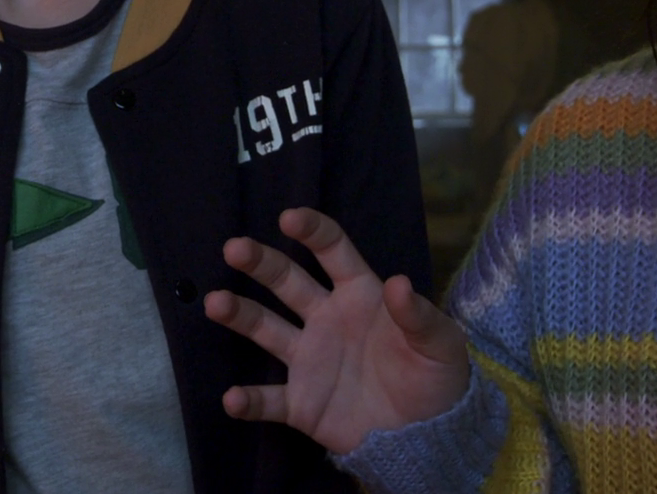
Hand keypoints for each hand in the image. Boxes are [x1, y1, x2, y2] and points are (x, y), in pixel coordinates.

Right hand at [204, 208, 469, 453]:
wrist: (429, 439)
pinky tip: (232, 399)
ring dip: (240, 315)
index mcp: (359, 295)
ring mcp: (309, 360)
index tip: (289, 217)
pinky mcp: (302, 404)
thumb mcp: (441, 345)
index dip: (312, 231)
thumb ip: (419, 316)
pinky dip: (249, 401)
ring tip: (215, 303)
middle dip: (260, 262)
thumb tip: (398, 282)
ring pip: (266, 329)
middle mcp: (326, 318)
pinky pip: (269, 400)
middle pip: (287, 281)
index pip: (332, 252)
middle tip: (234, 248)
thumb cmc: (436, 379)